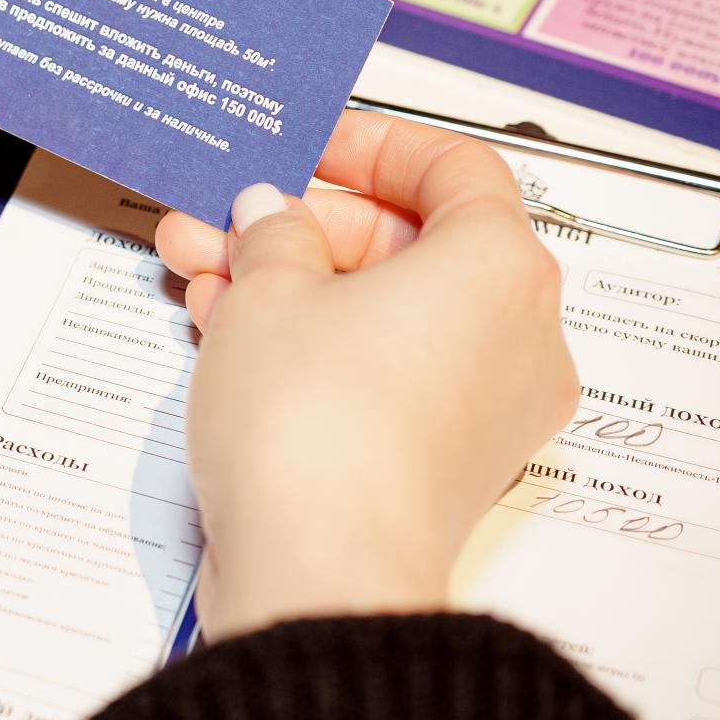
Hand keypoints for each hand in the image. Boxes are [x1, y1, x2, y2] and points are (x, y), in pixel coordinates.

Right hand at [157, 111, 577, 640]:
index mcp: (500, 266)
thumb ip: (272, 233)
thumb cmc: (316, 429)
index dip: (373, 145)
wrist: (318, 574)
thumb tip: (274, 217)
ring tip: (202, 276)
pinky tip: (230, 334)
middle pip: (412, 243)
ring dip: (293, 285)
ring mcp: (487, 406)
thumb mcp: (268, 290)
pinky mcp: (445, 462)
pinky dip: (319, 346)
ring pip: (387, 312)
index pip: (455, 167)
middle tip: (225, 221)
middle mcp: (517, 334)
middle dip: (302, 227)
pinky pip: (386, 373)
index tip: (308, 149)